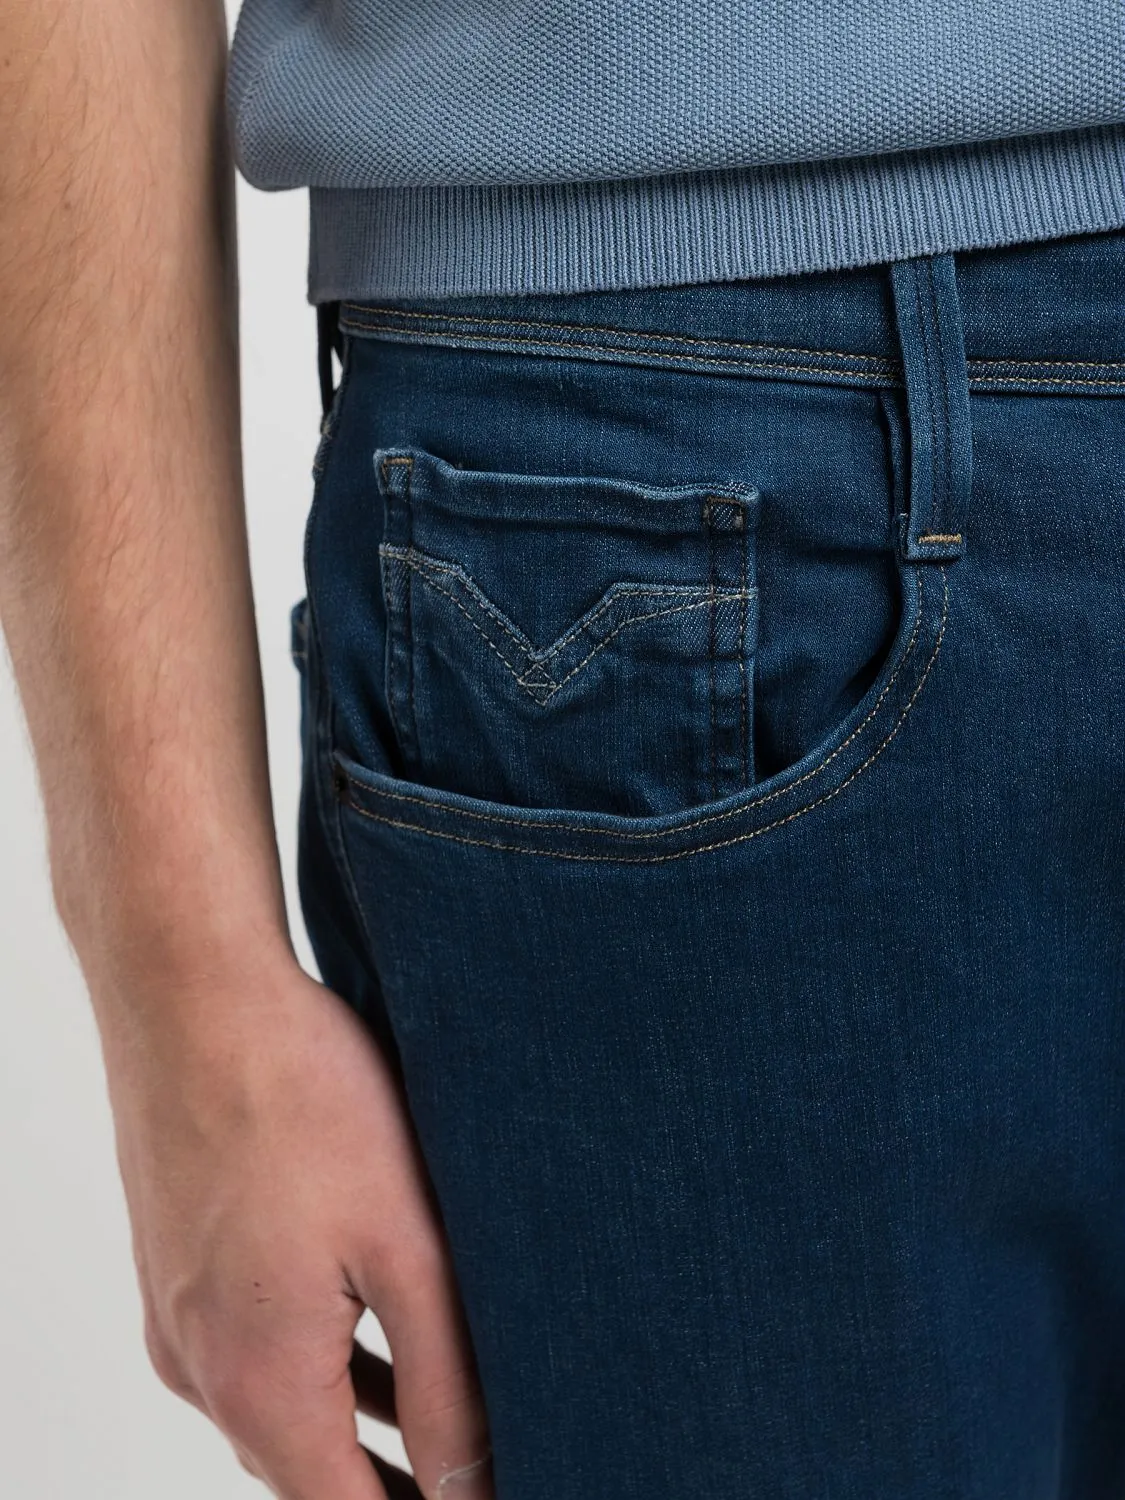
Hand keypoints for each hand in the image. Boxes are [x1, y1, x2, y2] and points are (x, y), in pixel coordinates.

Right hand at [95, 954, 491, 1499]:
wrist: (192, 993)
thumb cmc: (302, 1099)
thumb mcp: (407, 1246)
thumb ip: (445, 1379)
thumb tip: (473, 1486)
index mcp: (257, 1382)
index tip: (499, 1488)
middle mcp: (199, 1369)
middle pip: (308, 1476)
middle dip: (399, 1486)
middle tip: (484, 1467)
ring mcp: (178, 1317)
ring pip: (281, 1412)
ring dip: (362, 1428)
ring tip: (449, 1423)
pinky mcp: (179, 1267)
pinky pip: (252, 1353)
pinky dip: (321, 1368)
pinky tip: (381, 1339)